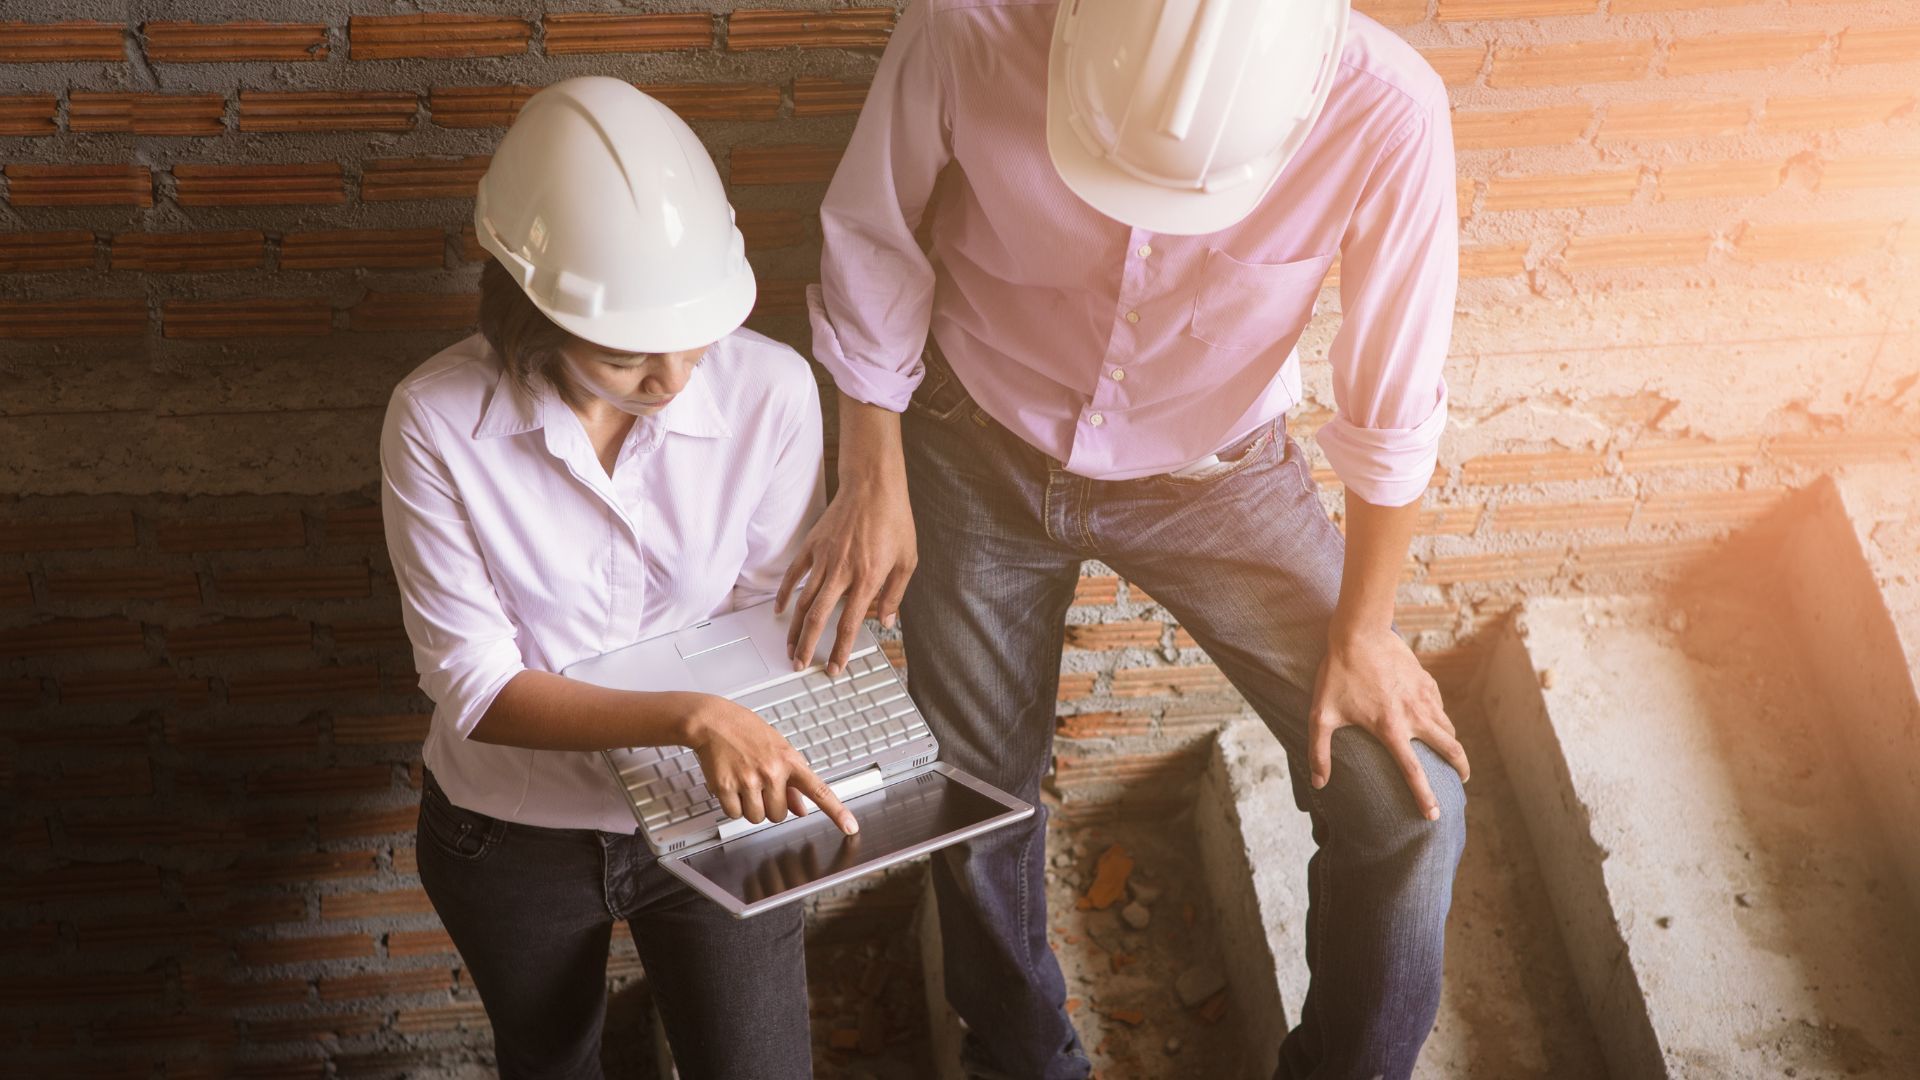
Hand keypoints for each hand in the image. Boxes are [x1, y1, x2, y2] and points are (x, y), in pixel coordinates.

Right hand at [682, 695, 857, 833]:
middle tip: (760, 786)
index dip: (837, 811)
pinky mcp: (726, 787)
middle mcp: (772, 771)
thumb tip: (801, 810)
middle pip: (779, 815)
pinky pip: (734, 814)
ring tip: (744, 783)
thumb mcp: (778, 749)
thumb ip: (792, 781)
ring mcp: (749, 780)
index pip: (819, 790)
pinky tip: (730, 785)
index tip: (850, 827)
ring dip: (750, 808)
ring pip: (756, 818)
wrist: (714, 721)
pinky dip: (732, 806)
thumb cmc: (747, 731)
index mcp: (790, 761)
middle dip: (769, 806)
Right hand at [776, 475, 916, 675]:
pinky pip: (794, 574)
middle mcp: (842, 572)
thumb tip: (886, 622)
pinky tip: (781, 611)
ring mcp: (824, 558)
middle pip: (817, 618)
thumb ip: (895, 595)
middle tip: (800, 664)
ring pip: (802, 600)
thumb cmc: (894, 521)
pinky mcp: (812, 546)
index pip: (849, 624)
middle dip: (807, 646)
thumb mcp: (907, 560)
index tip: (833, 667)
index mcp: (867, 579)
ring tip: (790, 647)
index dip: (840, 650)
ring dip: (794, 628)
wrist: (874, 486)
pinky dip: (785, 594)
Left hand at [1307, 627, 1468, 819]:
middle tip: (1462, 781)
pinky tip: (1434, 721)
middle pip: (1449, 749)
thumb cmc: (1337, 674)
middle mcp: (1414, 715)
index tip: (1434, 815)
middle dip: (1461, 768)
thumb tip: (1318, 783)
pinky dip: (1442, 718)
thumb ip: (1319, 752)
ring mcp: (1424, 697)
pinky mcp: (1427, 681)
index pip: (1413, 771)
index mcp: (1391, 729)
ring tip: (1451, 753)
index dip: (1425, 797)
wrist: (1359, 633)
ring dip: (1453, 743)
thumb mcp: (1321, 715)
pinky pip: (1440, 706)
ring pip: (1449, 727)